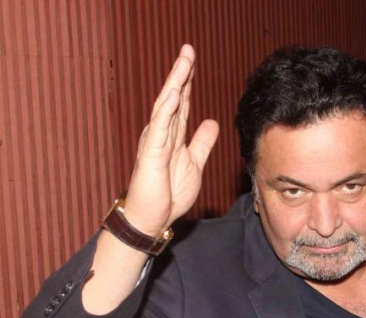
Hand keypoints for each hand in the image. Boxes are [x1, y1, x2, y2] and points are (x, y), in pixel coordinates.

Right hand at [123, 45, 218, 235]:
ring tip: (183, 62)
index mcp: (172, 137)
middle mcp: (162, 135)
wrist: (152, 219)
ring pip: (165, 107)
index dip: (187, 82)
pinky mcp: (151, 155)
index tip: (193, 60)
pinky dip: (166, 110)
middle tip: (188, 49)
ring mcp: (155, 143)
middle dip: (181, 74)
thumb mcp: (194, 164)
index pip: (181, 104)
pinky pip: (159, 129)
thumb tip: (212, 121)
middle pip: (172, 99)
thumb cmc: (168, 194)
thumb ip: (202, 143)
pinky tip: (173, 93)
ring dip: (174, 84)